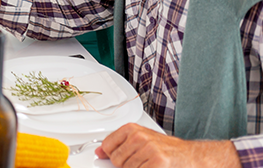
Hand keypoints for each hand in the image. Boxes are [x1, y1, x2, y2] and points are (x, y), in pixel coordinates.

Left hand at [96, 124, 239, 167]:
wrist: (193, 157)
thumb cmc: (168, 149)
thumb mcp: (142, 141)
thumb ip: (120, 144)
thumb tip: (100, 152)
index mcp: (132, 129)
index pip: (107, 146)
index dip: (109, 156)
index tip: (109, 158)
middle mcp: (139, 137)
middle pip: (116, 161)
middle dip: (126, 165)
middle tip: (142, 162)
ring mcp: (148, 150)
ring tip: (151, 164)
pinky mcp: (157, 163)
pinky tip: (156, 167)